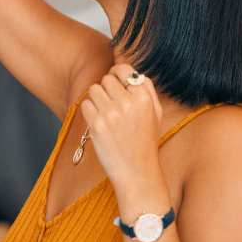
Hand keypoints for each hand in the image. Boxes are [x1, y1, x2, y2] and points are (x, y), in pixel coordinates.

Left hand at [79, 64, 163, 182]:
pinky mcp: (97, 125)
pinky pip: (85, 104)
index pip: (123, 70)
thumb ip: (146, 89)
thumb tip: (131, 71)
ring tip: (107, 114)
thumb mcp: (156, 113)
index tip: (116, 83)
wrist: (137, 171)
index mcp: (144, 98)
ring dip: (97, 100)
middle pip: (106, 79)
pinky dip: (90, 112)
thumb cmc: (145, 141)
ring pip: (93, 90)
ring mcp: (111, 114)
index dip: (117, 74)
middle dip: (107, 90)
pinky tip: (100, 123)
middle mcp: (128, 103)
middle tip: (113, 105)